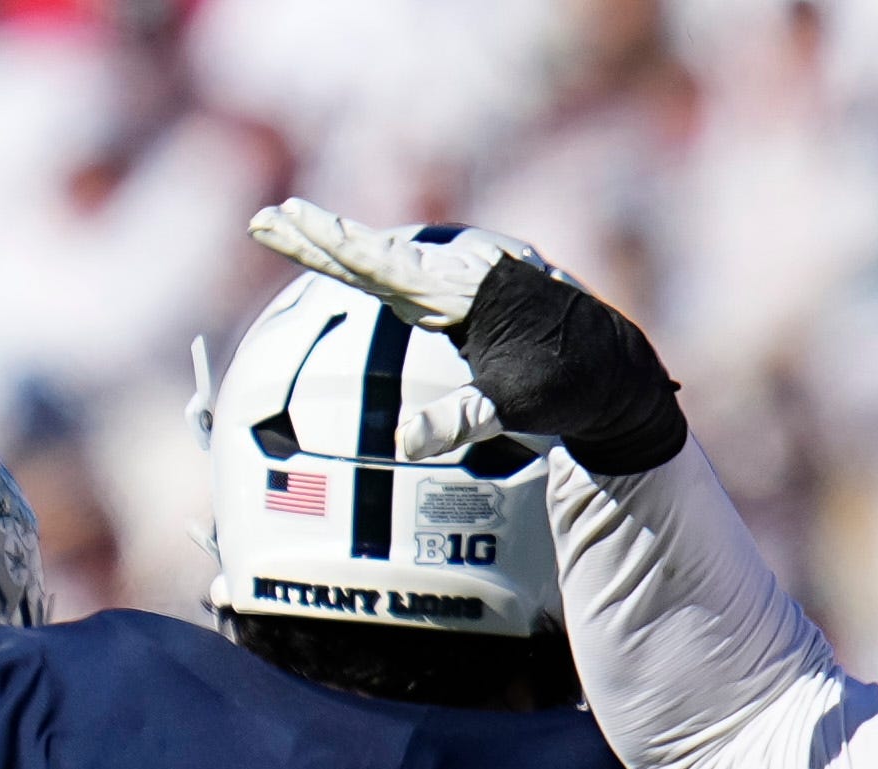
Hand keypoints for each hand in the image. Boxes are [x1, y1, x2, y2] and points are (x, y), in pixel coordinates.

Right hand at [250, 198, 683, 471]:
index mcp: (459, 293)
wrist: (614, 369)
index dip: (327, 243)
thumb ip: (458, 420)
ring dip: (344, 248)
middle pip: (374, 254)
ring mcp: (465, 279)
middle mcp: (459, 275)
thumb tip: (406, 443)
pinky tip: (359, 262)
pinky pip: (414, 274)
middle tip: (264, 218)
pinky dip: (380, 265)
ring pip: (392, 261)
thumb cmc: (564, 387)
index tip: (282, 217)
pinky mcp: (472, 292)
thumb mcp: (511, 408)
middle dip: (318, 237)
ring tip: (295, 230)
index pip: (378, 263)